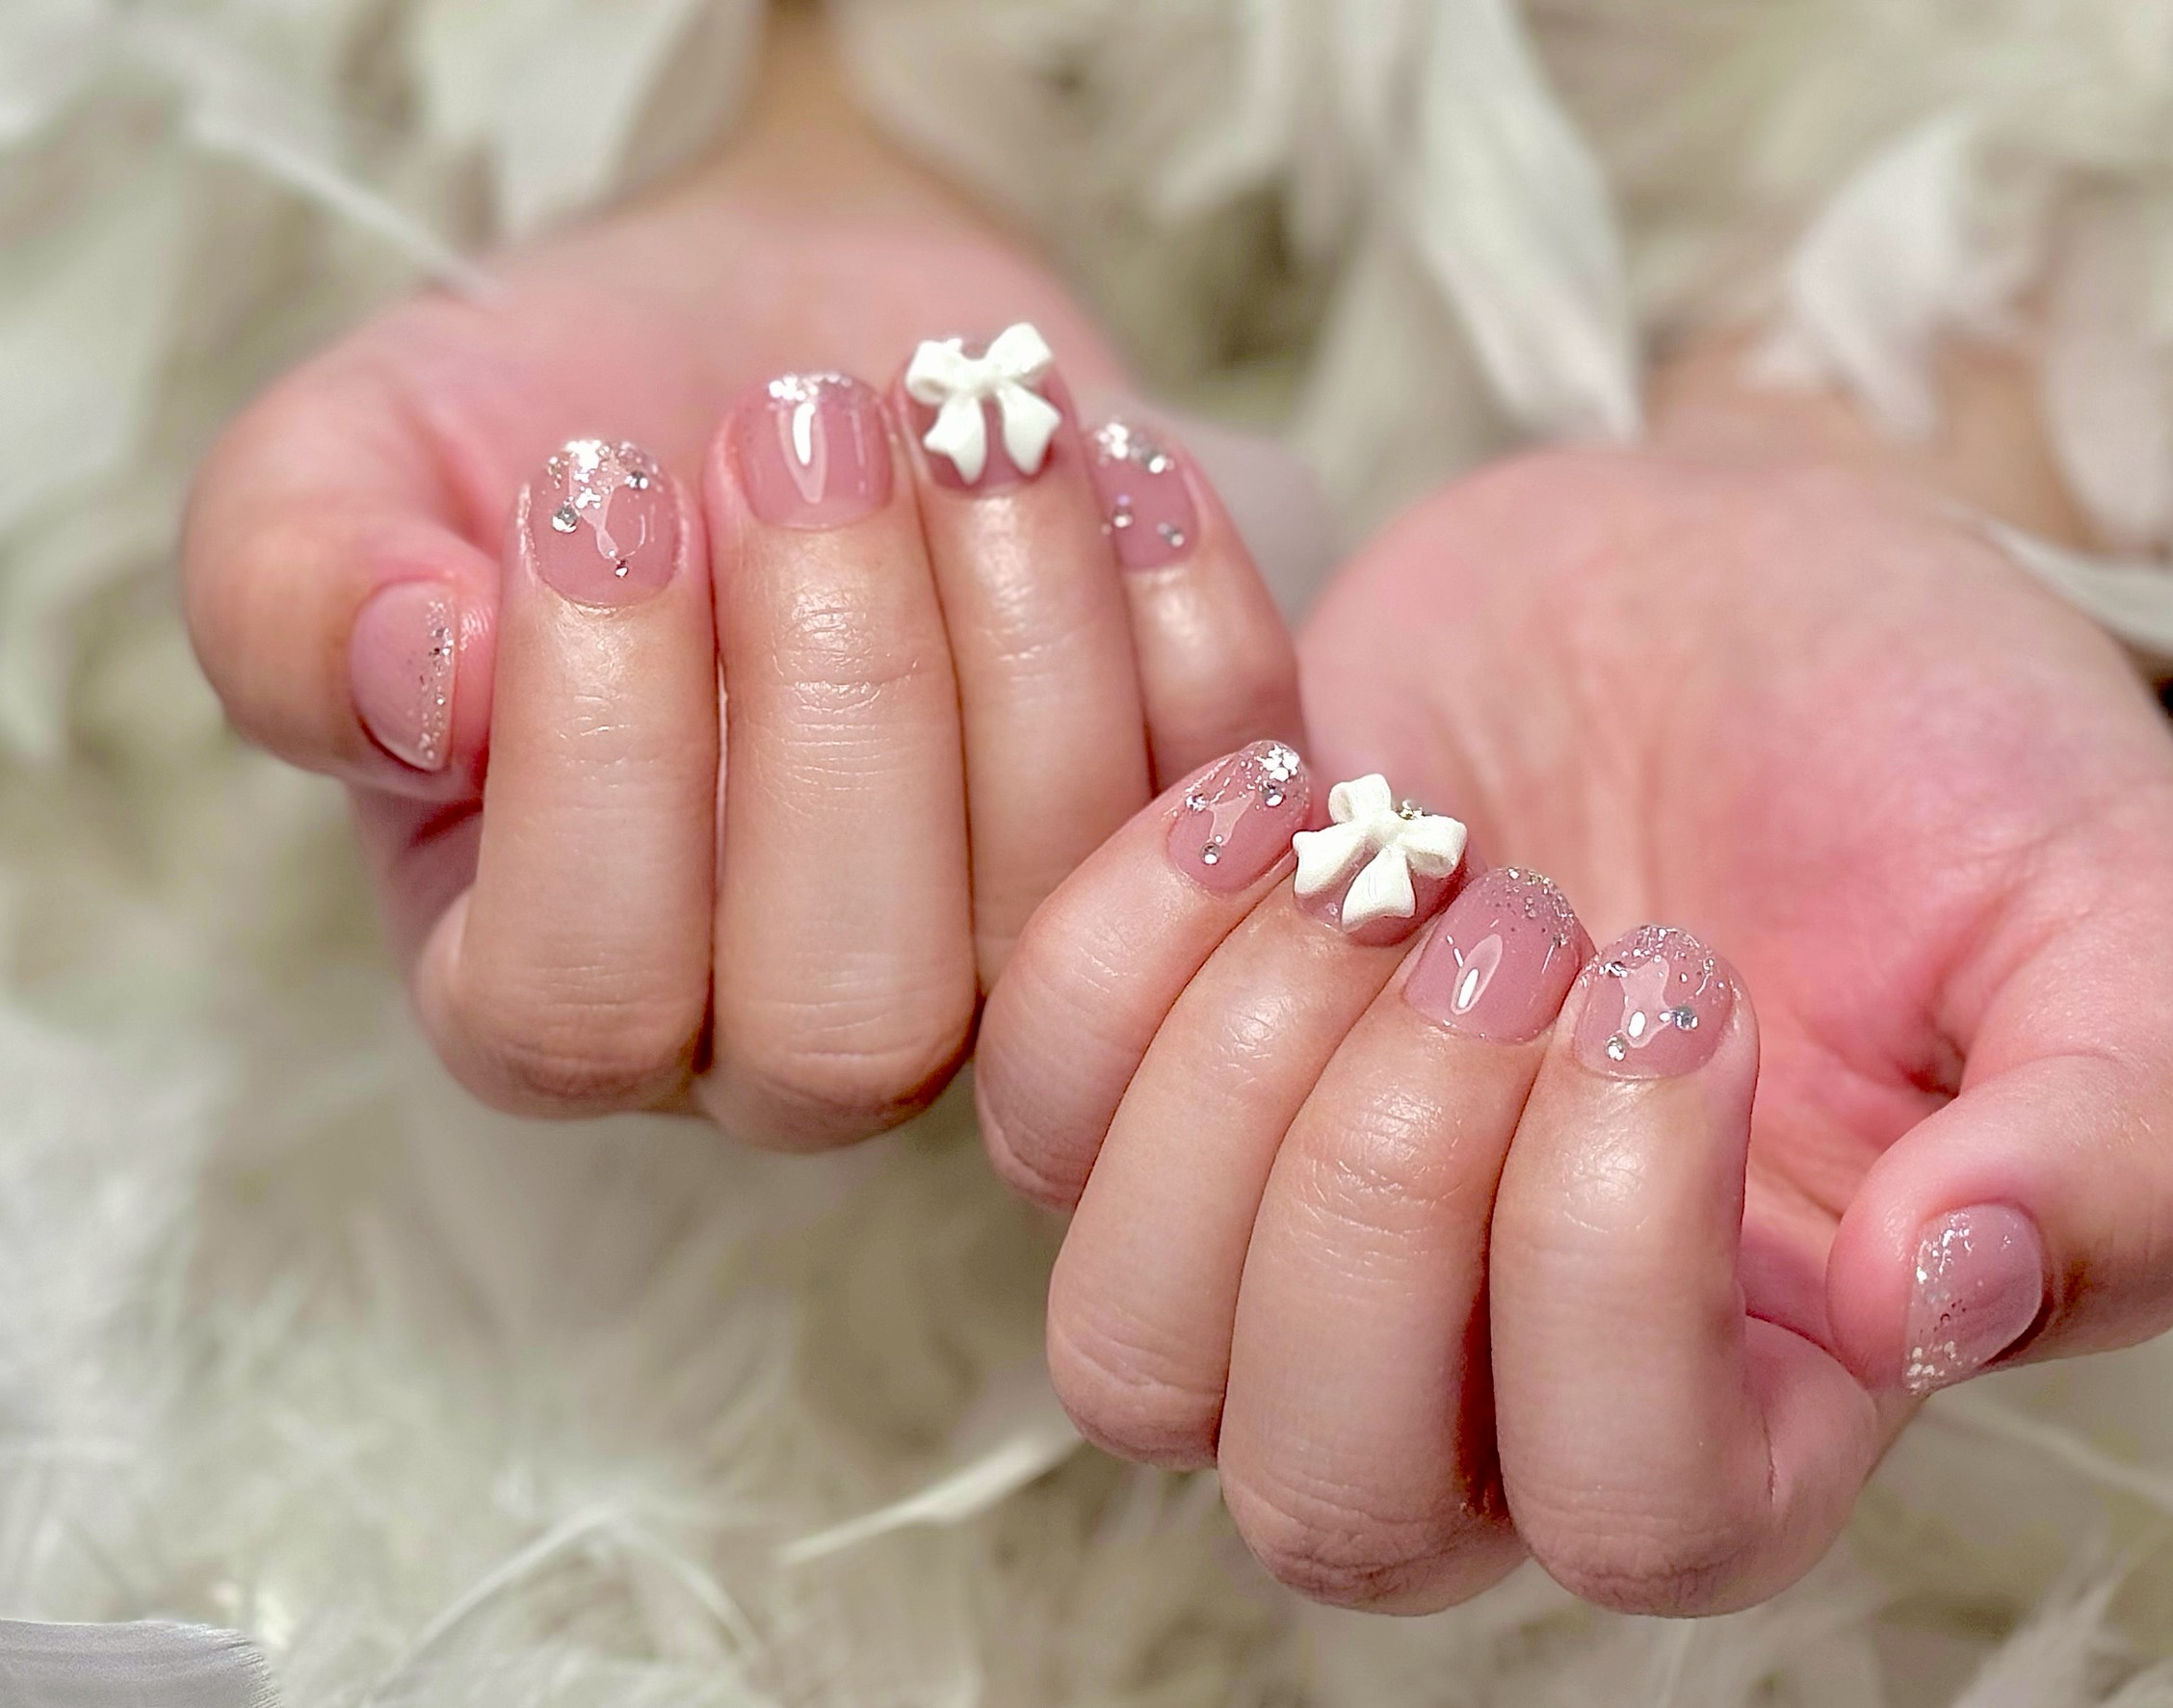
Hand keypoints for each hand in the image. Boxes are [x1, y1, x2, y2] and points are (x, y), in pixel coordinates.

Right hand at [180, 48, 1296, 1146]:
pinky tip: (1108, 458)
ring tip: (962, 411)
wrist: (782, 339)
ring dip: (1021, 625)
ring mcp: (998, 966)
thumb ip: (300, 588)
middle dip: (842, 700)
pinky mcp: (1167, 855)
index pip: (575, 1004)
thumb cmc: (556, 422)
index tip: (608, 484)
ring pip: (1058, 923)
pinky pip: (1227, 804)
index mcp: (550, 979)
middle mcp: (782, 1027)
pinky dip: (1186, 612)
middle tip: (802, 434)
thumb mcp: (358, 464)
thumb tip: (425, 686)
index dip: (604, 755)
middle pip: (846, 1023)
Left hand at [976, 447, 2172, 1613]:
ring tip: (1375, 843)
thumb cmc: (1917, 751)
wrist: (1714, 573)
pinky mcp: (1154, 1071)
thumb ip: (2118, 1146)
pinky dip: (1117, 921)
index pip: (1631, 1516)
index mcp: (1749, 1386)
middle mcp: (1491, 1369)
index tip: (1673, 976)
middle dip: (1389, 1183)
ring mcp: (1288, 1231)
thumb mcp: (2106, 915)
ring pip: (1132, 1350)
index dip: (1614, 1265)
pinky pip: (1029, 1100)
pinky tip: (1272, 764)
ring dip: (1231, 1071)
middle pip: (1328, 1490)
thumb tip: (1949, 1305)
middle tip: (1510, 914)